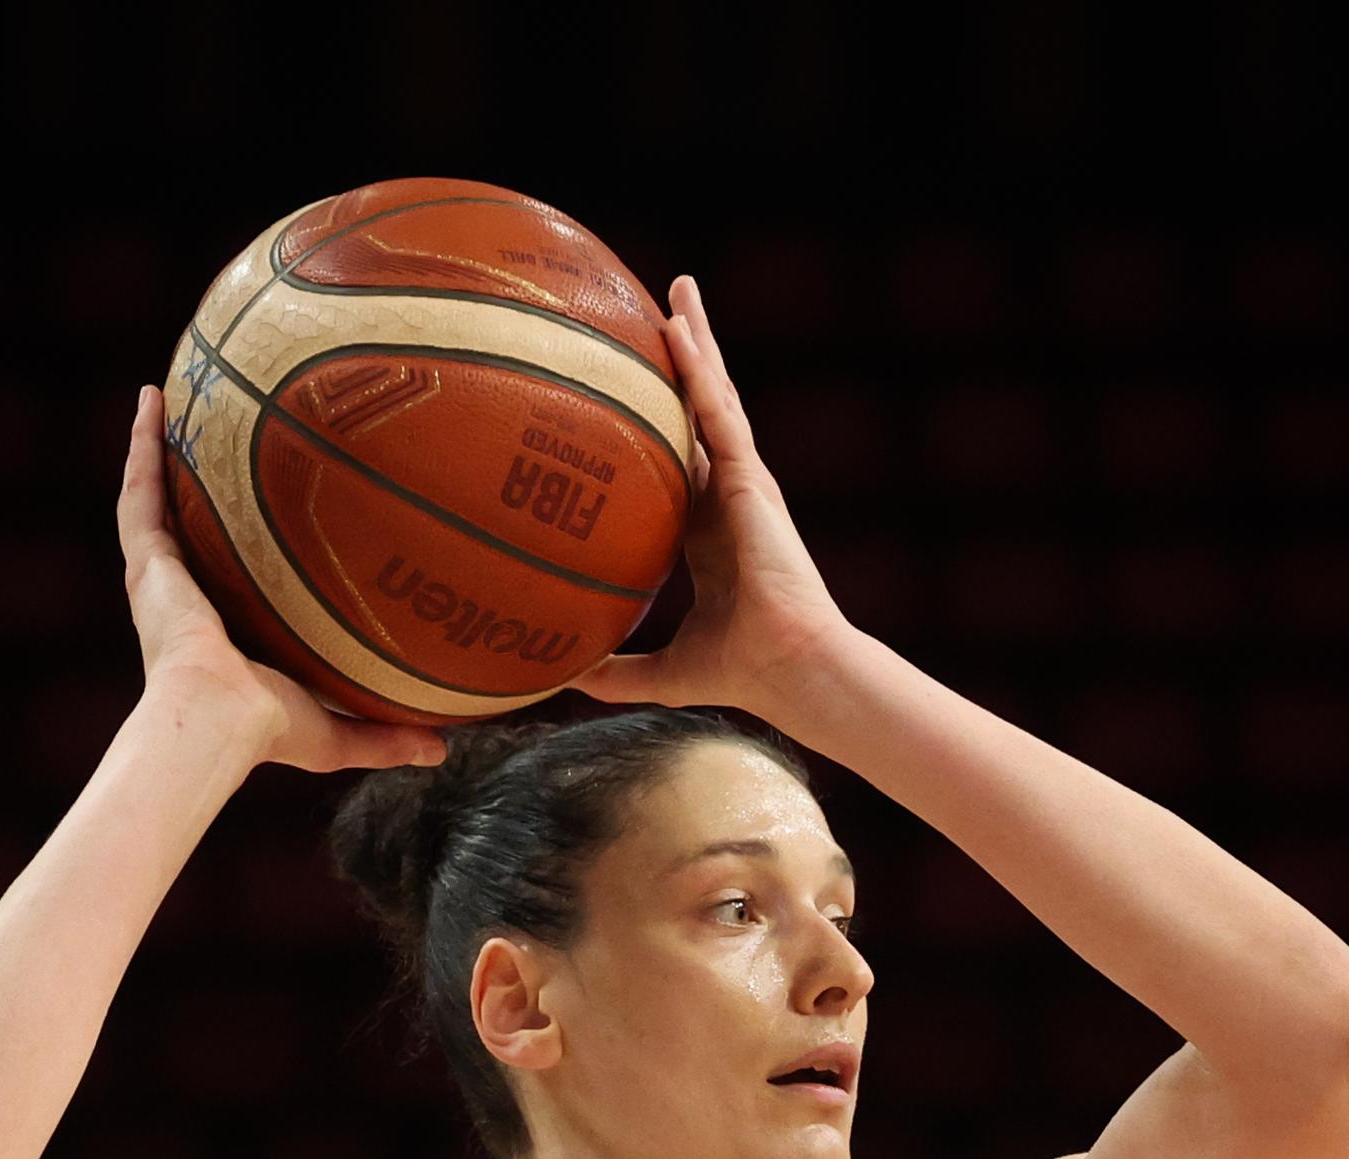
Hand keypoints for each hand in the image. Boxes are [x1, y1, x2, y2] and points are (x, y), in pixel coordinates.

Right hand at [117, 388, 442, 774]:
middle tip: (220, 435)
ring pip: (157, 496)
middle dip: (199, 483)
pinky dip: (142, 444)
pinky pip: (140, 489)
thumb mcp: (339, 732)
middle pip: (192, 524)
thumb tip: (444, 749)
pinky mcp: (145, 561)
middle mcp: (188, 596)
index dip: (245, 543)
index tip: (269, 509)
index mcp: (223, 630)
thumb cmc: (269, 731)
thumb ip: (386, 734)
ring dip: (161, 447)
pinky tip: (152, 397)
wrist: (219, 719)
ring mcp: (161, 576)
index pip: (234, 574)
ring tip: (172, 396)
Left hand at [571, 276, 849, 722]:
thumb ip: (613, 671)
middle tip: (661, 310)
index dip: (656, 422)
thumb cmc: (739, 673)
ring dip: (697, 342)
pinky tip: (680, 329)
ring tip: (676, 291)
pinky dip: (701, 370)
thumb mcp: (661, 672)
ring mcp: (742, 483)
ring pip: (714, 397)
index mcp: (705, 531)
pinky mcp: (752, 480)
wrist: (789, 669)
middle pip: (699, 413)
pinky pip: (721, 414)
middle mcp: (725, 497)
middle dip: (684, 362)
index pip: (676, 461)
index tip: (628, 391)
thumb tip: (559, 677)